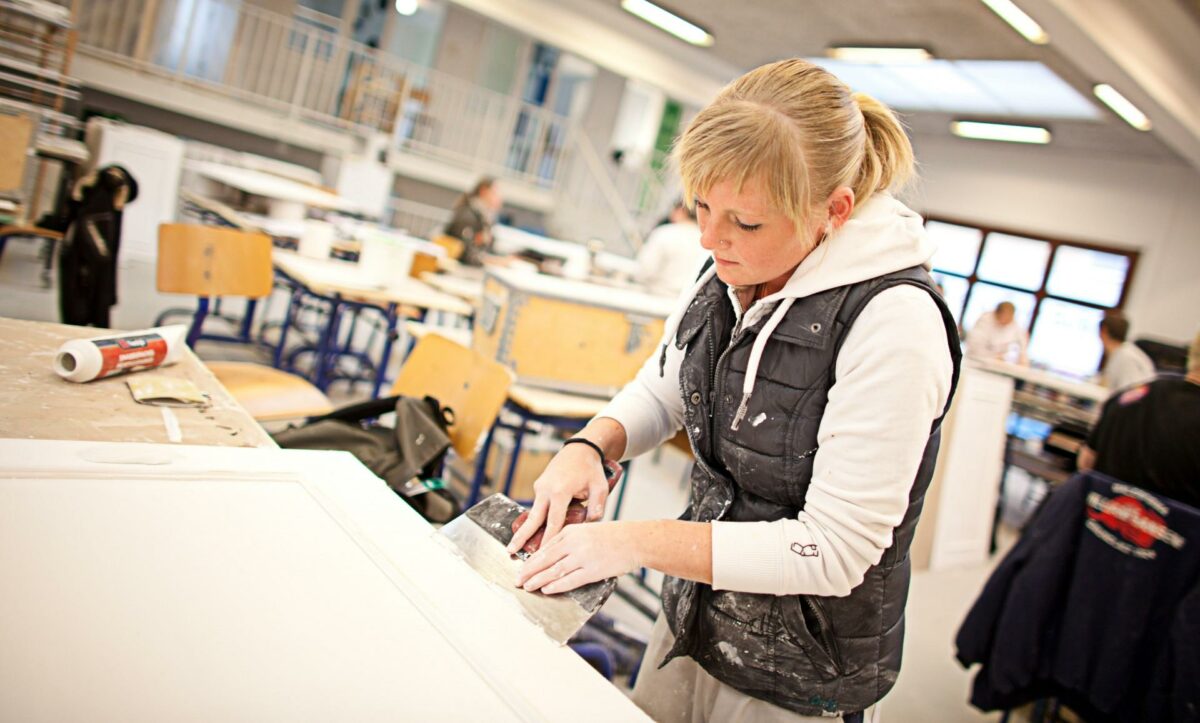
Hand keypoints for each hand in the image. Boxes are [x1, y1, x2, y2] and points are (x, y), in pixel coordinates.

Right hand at [506, 444, 609, 553]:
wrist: (580, 449)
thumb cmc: (591, 469)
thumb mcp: (600, 488)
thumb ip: (597, 508)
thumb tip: (589, 527)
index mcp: (561, 491)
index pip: (553, 521)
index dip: (547, 540)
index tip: (540, 555)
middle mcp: (546, 490)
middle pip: (533, 519)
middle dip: (522, 536)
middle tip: (510, 551)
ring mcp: (540, 487)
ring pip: (533, 513)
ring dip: (525, 530)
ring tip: (514, 547)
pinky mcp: (539, 487)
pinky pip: (538, 506)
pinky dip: (535, 520)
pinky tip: (531, 533)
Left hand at [516, 521, 639, 593]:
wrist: (634, 540)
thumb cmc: (611, 536)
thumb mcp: (587, 530)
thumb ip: (569, 540)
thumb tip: (550, 555)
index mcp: (571, 532)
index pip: (545, 548)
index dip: (531, 560)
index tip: (521, 568)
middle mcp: (574, 543)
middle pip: (545, 559)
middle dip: (529, 571)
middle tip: (517, 580)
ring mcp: (583, 557)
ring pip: (554, 571)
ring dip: (538, 580)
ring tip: (527, 586)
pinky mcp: (593, 570)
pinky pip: (570, 580)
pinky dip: (556, 585)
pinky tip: (546, 589)